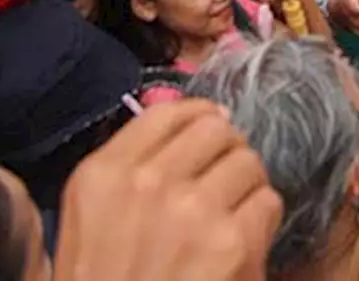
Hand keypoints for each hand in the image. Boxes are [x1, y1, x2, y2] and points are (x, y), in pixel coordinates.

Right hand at [54, 100, 281, 280]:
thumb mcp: (90, 222)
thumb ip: (130, 171)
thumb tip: (197, 123)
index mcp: (103, 176)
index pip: (168, 112)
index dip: (199, 116)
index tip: (211, 128)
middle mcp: (147, 183)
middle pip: (215, 128)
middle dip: (226, 150)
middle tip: (226, 177)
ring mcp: (192, 210)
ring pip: (248, 161)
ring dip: (247, 186)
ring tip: (233, 216)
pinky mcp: (231, 243)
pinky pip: (268, 201)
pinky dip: (262, 221)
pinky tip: (242, 245)